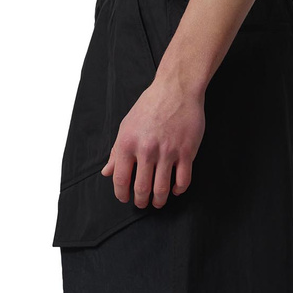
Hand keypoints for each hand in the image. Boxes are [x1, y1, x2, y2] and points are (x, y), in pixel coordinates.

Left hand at [100, 74, 205, 208]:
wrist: (176, 89)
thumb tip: (106, 172)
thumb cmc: (150, 106)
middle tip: (142, 203)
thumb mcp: (126, 126)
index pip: (120, 179)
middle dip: (141, 201)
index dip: (121, 194)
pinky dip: (178, 190)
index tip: (125, 198)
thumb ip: (115, 152)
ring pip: (162, 189)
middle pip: (141, 188)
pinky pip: (183, 180)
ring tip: (158, 202)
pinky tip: (175, 190)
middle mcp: (146, 150)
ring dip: (159, 200)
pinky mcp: (186, 152)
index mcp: (128, 143)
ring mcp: (168, 152)